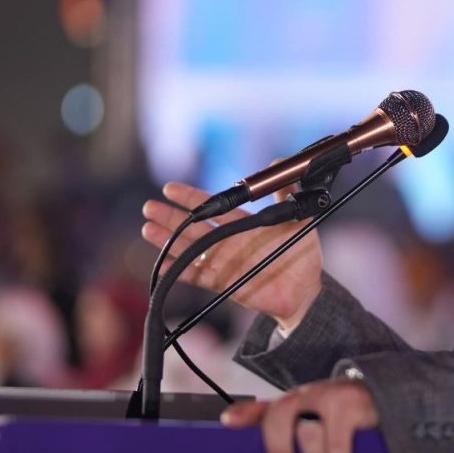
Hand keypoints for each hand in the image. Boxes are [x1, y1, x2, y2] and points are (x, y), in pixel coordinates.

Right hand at [141, 181, 323, 327]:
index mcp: (243, 225)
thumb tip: (279, 162)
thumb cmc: (302, 256)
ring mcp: (224, 262)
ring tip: (148, 229)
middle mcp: (229, 241)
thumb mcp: (298, 220)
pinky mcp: (224, 283)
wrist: (305, 290)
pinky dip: (180, 271)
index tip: (170, 188)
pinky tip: (163, 264)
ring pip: (190, 249)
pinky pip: (197, 276)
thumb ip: (286, 193)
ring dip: (169, 240)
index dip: (191, 197)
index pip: (212, 207)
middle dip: (171, 216)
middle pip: (194, 227)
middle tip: (149, 206)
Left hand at [221, 379, 379, 452]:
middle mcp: (308, 394)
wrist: (381, 396)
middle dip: (279, 446)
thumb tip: (228, 419)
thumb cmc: (335, 413)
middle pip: (282, 415)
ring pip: (310, 432)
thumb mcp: (306, 414)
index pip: (267, 408)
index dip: (246, 414)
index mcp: (293, 400)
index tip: (227, 423)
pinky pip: (338, 441)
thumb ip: (270, 417)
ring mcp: (330, 396)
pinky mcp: (352, 405)